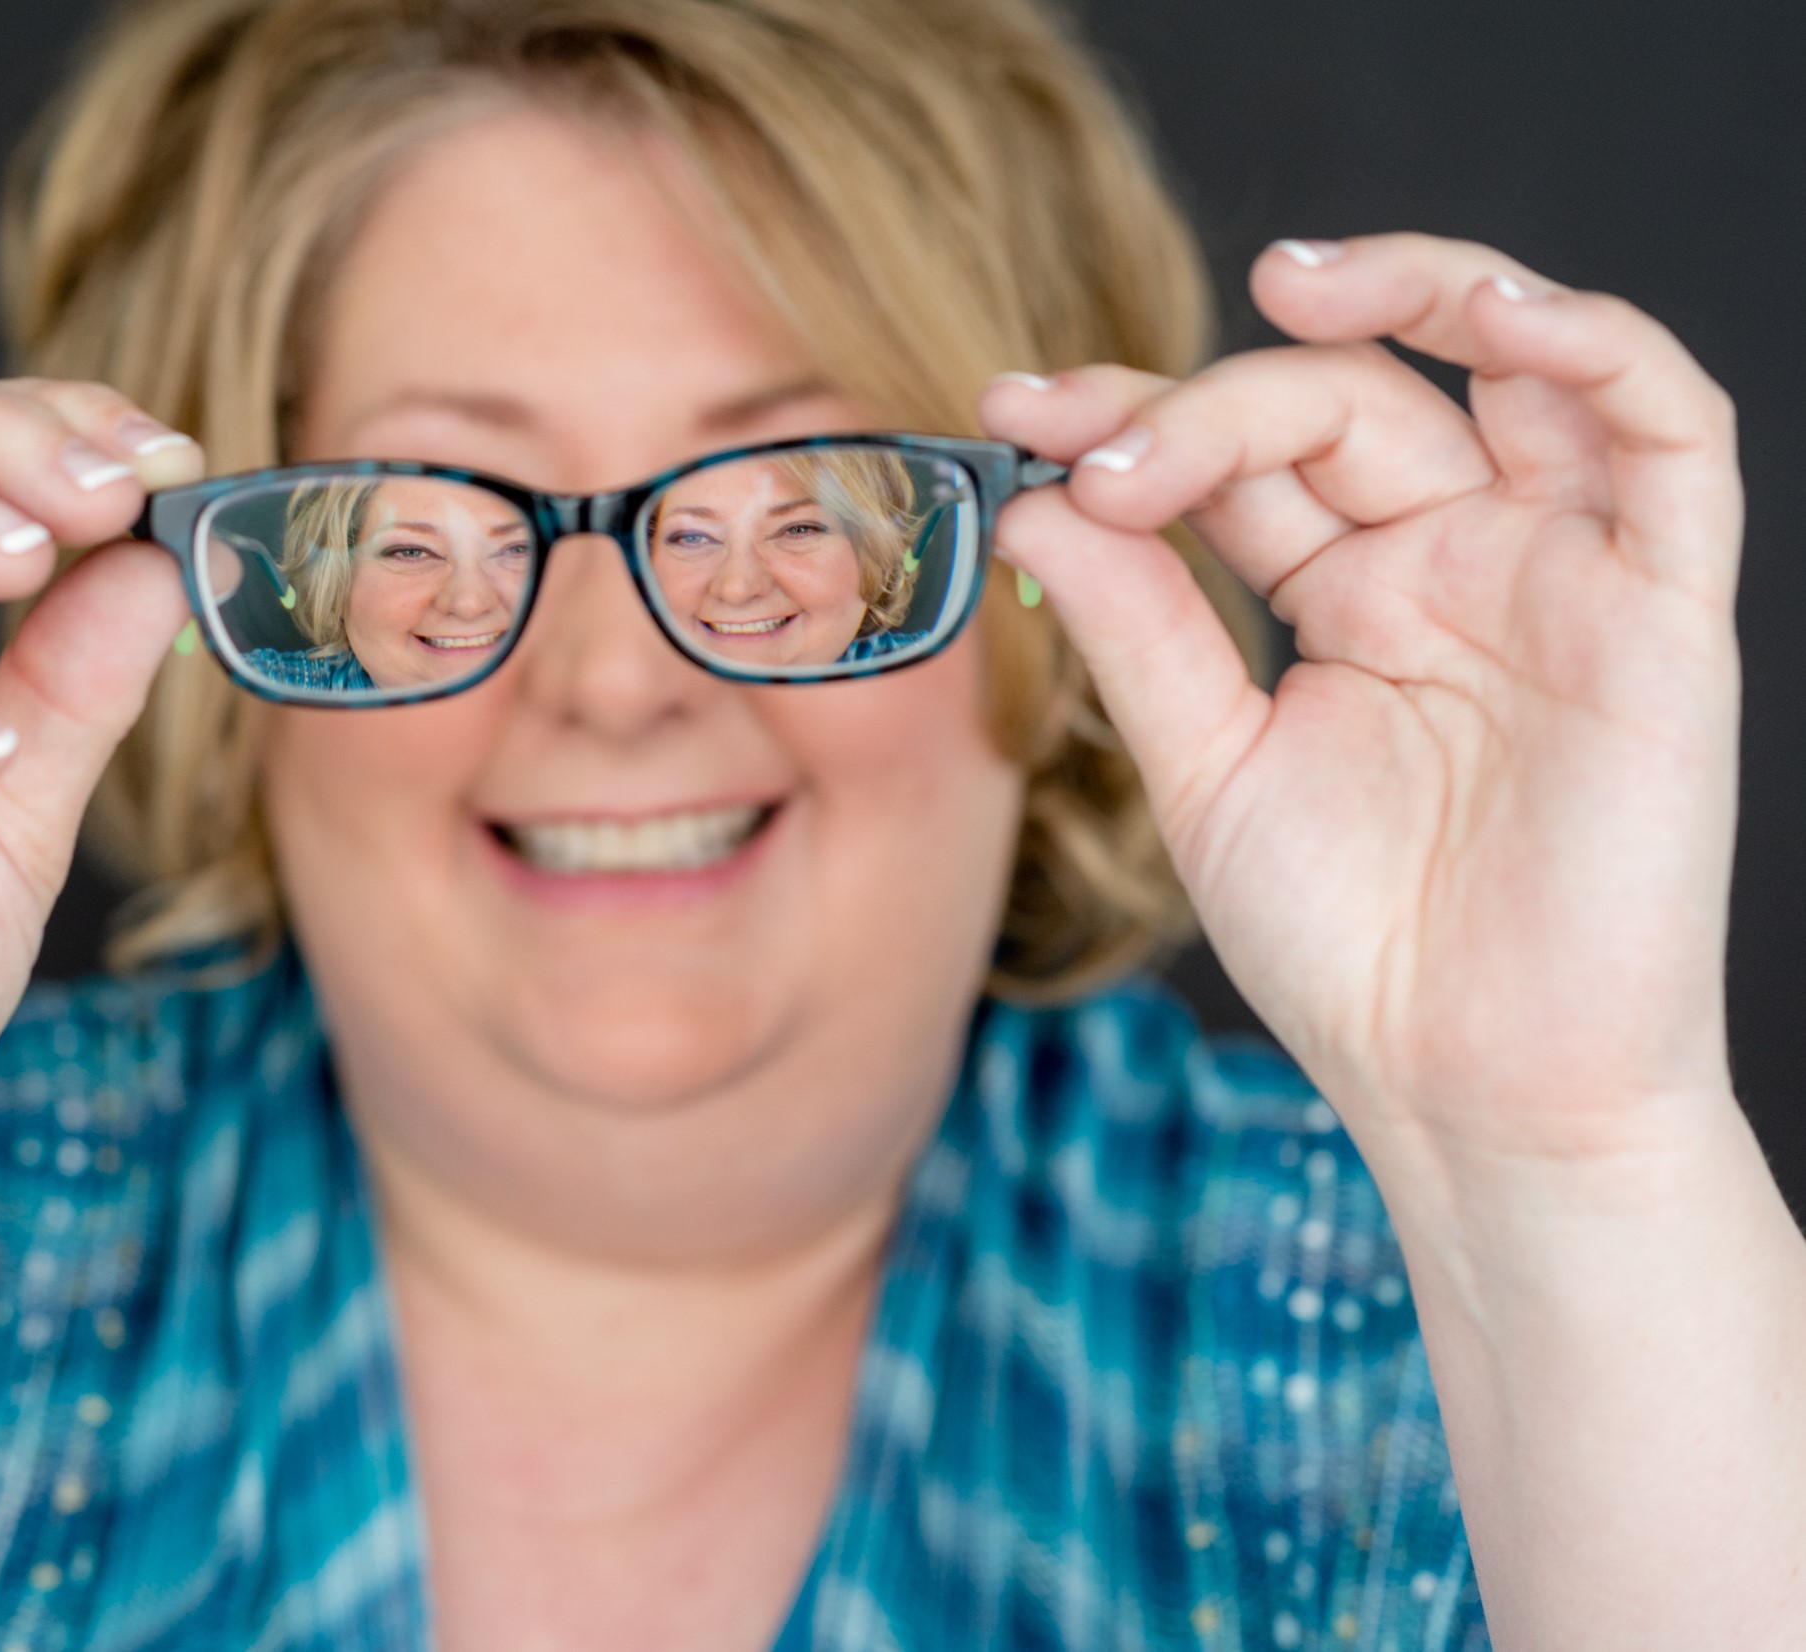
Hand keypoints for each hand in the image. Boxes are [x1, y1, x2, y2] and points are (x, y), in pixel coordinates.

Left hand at [980, 234, 1742, 1182]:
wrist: (1469, 1093)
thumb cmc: (1351, 952)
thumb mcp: (1208, 769)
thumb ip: (1140, 627)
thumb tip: (1034, 500)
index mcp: (1346, 599)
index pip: (1242, 458)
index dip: (1132, 419)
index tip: (1009, 412)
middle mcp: (1451, 565)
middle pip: (1340, 405)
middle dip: (1202, 398)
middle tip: (1081, 431)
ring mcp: (1555, 577)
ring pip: (1512, 371)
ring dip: (1418, 290)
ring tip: (1291, 277)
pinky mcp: (1660, 611)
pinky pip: (1670, 439)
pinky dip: (1598, 351)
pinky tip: (1491, 316)